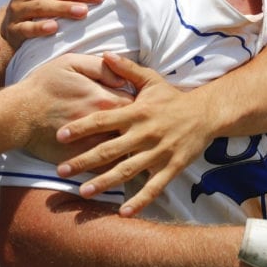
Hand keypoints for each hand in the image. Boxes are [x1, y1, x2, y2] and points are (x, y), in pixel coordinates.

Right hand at [18, 53, 133, 164]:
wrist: (18, 115)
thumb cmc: (44, 86)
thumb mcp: (71, 63)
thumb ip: (101, 68)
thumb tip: (123, 78)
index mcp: (104, 100)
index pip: (136, 103)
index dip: (140, 102)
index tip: (139, 102)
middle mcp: (104, 126)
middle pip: (134, 128)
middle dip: (137, 126)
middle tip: (140, 124)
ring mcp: (93, 146)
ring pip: (124, 149)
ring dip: (129, 145)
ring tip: (131, 142)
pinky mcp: (83, 161)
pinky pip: (108, 166)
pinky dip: (114, 163)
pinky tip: (116, 159)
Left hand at [55, 53, 214, 215]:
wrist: (206, 114)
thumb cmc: (173, 98)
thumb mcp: (151, 80)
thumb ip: (126, 69)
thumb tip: (105, 54)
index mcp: (137, 112)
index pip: (104, 119)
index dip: (81, 127)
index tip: (60, 136)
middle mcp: (145, 133)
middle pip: (110, 149)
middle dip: (84, 160)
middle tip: (61, 170)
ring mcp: (158, 153)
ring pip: (128, 170)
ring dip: (105, 182)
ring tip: (84, 192)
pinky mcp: (172, 168)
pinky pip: (154, 187)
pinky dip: (140, 201)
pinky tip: (123, 213)